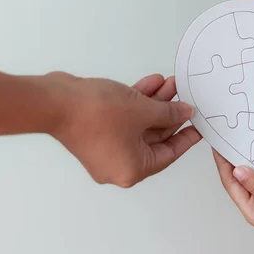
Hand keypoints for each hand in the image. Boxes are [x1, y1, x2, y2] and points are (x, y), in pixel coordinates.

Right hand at [47, 72, 200, 186]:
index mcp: (132, 170)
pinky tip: (152, 83)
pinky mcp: (97, 130)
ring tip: (170, 83)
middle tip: (184, 96)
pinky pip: (125, 117)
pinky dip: (138, 101)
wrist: (55, 100)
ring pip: (140, 123)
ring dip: (155, 103)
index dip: (186, 137)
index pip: (169, 154)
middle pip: (154, 137)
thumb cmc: (94, 114)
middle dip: (170, 112)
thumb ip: (169, 112)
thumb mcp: (143, 111)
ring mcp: (106, 147)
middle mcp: (118, 163)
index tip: (198, 126)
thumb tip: (184, 113)